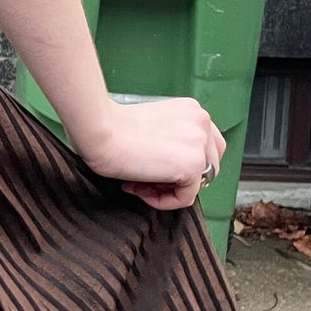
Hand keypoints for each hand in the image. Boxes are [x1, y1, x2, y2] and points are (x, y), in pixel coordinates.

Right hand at [71, 96, 225, 211]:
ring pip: (197, 183)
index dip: (180, 162)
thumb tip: (170, 166)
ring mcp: (200, 144)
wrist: (101, 131)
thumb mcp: (152, 126)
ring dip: (168, 189)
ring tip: (139, 185)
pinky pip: (185, 197)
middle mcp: (202, 122)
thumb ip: (170, 139)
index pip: (204, 145)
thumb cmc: (111, 127)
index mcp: (191, 110)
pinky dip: (163, 201)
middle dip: (180, 177)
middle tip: (148, 179)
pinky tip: (139, 190)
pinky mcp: (194, 165)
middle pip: (209, 164)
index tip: (153, 167)